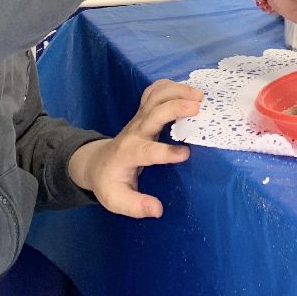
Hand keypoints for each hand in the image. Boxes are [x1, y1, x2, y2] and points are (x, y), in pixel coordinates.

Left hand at [66, 79, 202, 218]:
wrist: (97, 162)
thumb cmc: (110, 182)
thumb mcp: (116, 200)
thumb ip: (135, 206)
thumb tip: (157, 210)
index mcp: (129, 154)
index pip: (147, 150)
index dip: (166, 152)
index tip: (187, 153)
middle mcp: (135, 131)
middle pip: (153, 113)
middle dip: (175, 108)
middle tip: (199, 107)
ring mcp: (139, 118)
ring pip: (155, 96)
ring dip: (177, 91)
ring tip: (200, 95)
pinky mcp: (143, 112)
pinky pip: (154, 91)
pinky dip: (170, 85)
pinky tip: (186, 88)